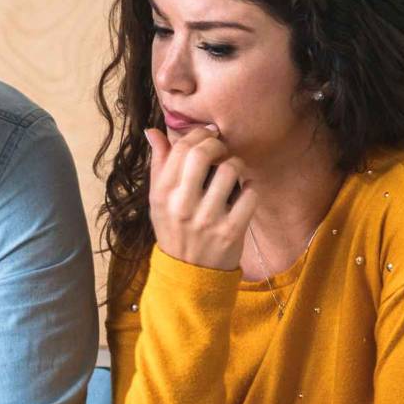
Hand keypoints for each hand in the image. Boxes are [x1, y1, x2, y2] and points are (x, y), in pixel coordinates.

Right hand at [144, 125, 257, 269]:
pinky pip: (250, 194)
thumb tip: (153, 131)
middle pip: (203, 154)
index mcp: (163, 194)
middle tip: (221, 149)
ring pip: (230, 170)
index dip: (198, 135)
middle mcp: (183, 206)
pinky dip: (250, 188)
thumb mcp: (158, 199)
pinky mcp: (231, 231)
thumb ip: (159, 164)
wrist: (188, 272)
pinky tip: (243, 193)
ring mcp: (208, 219)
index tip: (207, 136)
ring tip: (231, 174)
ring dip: (235, 165)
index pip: (181, 149)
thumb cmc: (174, 228)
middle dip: (217, 144)